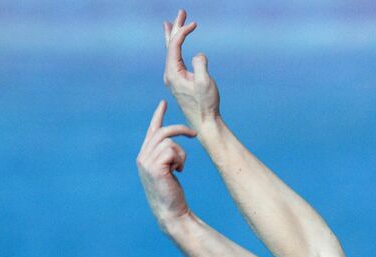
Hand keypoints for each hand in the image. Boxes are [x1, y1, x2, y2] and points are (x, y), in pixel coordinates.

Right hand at [136, 100, 197, 228]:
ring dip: (181, 153)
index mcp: (145, 156)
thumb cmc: (172, 195)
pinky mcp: (154, 167)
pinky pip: (172, 150)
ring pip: (169, 141)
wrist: (171, 212)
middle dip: (180, 130)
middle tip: (194, 134)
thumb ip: (167, 156)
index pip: (151, 131)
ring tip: (180, 168)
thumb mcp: (168, 171)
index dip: (158, 116)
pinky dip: (180, 159)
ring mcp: (146, 161)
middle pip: (162, 132)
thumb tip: (173, 143)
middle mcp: (142, 157)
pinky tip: (179, 171)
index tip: (163, 103)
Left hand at [163, 9, 218, 129]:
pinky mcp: (179, 83)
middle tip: (181, 13)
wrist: (205, 124)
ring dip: (174, 37)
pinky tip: (178, 48)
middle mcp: (169, 74)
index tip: (195, 24)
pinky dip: (176, 49)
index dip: (183, 32)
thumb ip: (200, 63)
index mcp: (172, 72)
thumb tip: (198, 56)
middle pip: (170, 45)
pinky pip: (175, 60)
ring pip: (172, 52)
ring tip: (170, 24)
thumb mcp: (205, 82)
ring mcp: (173, 79)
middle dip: (175, 28)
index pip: (174, 45)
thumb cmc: (206, 105)